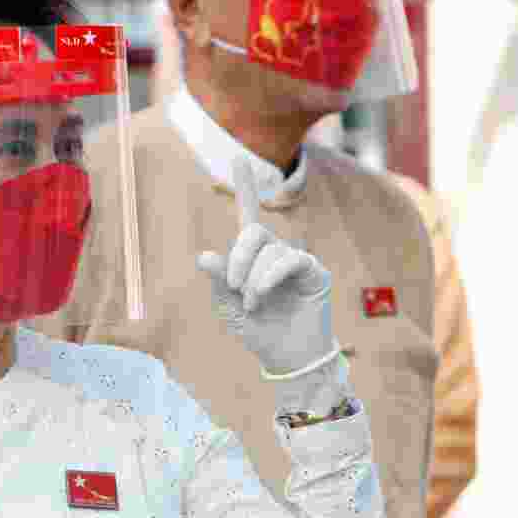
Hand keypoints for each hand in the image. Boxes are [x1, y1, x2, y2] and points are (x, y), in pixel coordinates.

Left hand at [197, 157, 335, 374]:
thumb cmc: (258, 331)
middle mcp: (274, 253)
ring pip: (270, 248)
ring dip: (253, 278)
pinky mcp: (314, 272)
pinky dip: (269, 277)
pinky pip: (290, 259)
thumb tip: (204, 256)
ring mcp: (295, 261)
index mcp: (252, 258)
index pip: (248, 216)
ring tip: (251, 303)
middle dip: (238, 256)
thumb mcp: (228, 307)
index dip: (245, 188)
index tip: (238, 159)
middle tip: (233, 286)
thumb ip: (219, 281)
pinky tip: (261, 296)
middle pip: (253, 230)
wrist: (286, 358)